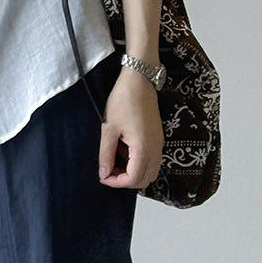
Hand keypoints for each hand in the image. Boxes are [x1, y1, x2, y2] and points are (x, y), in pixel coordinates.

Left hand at [97, 67, 164, 189]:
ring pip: (149, 172)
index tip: (102, 175)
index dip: (116, 182)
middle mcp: (156, 149)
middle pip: (144, 180)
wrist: (139, 80)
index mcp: (144, 148)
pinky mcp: (158, 139)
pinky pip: (151, 161)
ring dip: (132, 172)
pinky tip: (124, 150)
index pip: (133, 179)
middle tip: (108, 170)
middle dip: (125, 180)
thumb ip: (106, 154)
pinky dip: (138, 163)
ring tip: (115, 160)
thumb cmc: (123, 100)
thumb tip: (103, 174)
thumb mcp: (109, 129)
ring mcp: (159, 144)